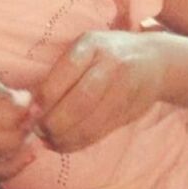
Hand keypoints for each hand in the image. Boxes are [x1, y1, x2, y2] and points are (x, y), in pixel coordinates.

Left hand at [34, 31, 164, 152]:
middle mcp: (111, 64)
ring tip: (49, 141)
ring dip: (65, 137)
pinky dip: (80, 142)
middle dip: (54, 122)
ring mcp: (123, 88)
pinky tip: (66, 144)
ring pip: (92, 121)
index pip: (67, 71)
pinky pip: (101, 132)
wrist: (156, 60)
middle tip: (38, 131)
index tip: (31, 111)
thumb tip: (32, 105)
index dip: (46, 95)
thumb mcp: (87, 48)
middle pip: (80, 100)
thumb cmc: (108, 53)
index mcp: (93, 44)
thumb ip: (64, 71)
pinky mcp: (130, 110)